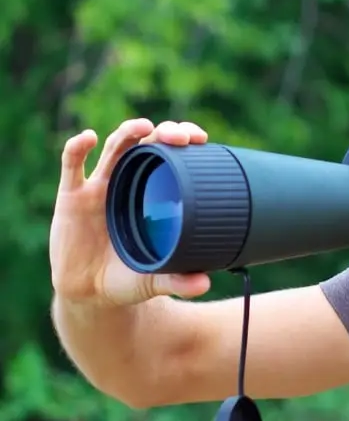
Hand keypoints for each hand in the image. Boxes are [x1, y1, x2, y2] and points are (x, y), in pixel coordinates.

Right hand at [50, 119, 211, 307]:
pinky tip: (88, 138)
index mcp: (151, 195)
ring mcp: (99, 188)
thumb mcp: (155, 281)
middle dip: (162, 133)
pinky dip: (76, 148)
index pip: (170, 158)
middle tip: (180, 135)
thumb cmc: (128, 279)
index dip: (183, 143)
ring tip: (144, 126)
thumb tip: (205, 286)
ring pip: (114, 149)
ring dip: (128, 132)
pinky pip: (72, 166)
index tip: (200, 138)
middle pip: (146, 145)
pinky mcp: (71, 198)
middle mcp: (127, 185)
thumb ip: (177, 281)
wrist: (91, 294)